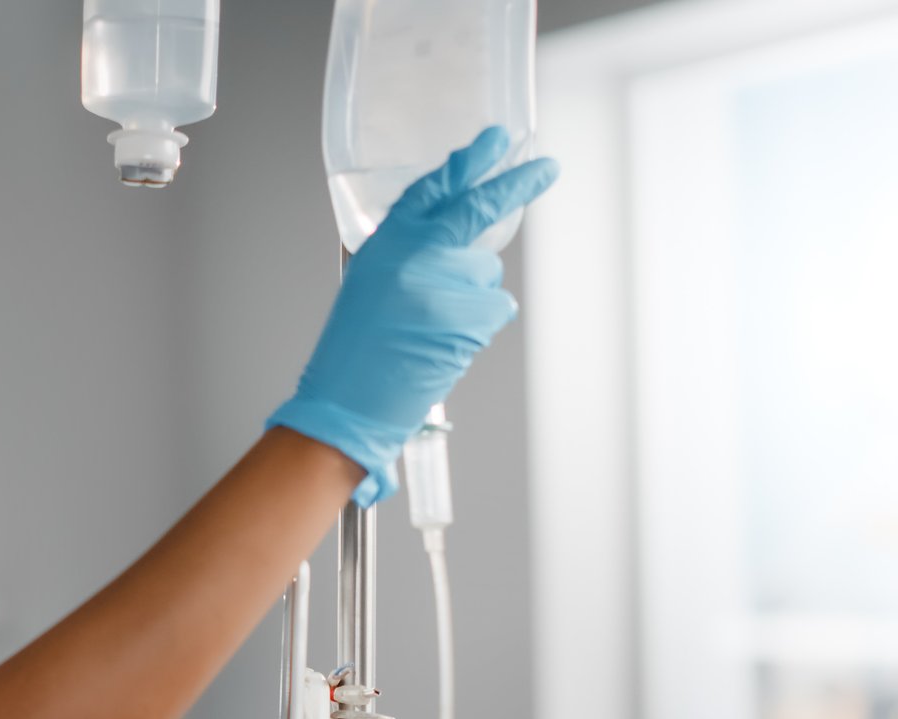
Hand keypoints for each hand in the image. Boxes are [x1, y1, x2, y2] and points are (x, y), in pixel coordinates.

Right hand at [266, 127, 559, 505]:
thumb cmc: (354, 349)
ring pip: (487, 272)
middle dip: (518, 185)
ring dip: (474, 294)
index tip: (495, 140)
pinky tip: (447, 340)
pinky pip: (496, 307)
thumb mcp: (369, 284)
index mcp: (386, 242)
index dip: (467, 162)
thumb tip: (450, 239)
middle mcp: (417, 254)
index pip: (432, 188)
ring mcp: (446, 284)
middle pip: (479, 209)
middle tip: (547, 168)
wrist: (350, 399)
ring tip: (435, 325)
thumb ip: (406, 253)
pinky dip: (481, 323)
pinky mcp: (470, 317)